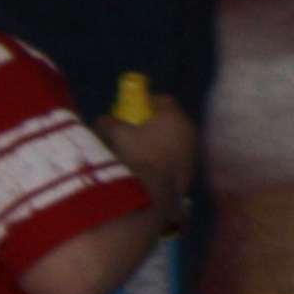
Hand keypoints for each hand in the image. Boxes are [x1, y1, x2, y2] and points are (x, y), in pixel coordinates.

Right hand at [95, 94, 197, 215]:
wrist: (154, 194)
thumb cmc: (138, 157)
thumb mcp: (118, 136)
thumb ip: (109, 123)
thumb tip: (100, 119)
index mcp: (174, 116)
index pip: (164, 100)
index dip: (148, 102)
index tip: (135, 109)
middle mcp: (189, 130)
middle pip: (172, 120)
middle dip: (155, 123)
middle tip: (136, 130)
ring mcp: (193, 151)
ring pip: (177, 139)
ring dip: (162, 142)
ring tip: (142, 151)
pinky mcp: (192, 170)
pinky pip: (178, 157)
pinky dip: (166, 158)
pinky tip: (151, 167)